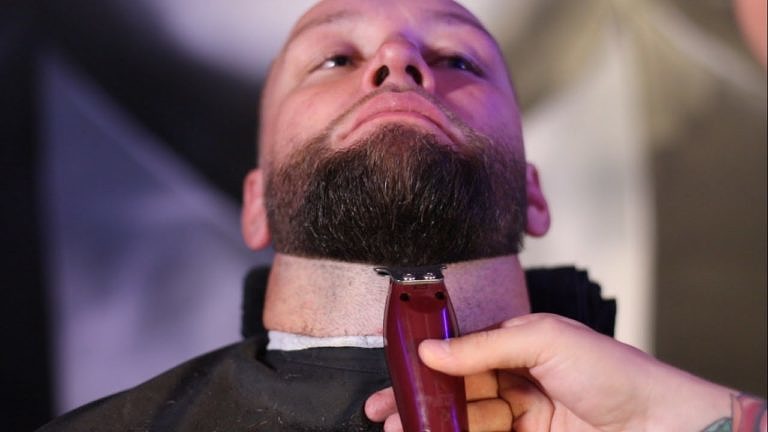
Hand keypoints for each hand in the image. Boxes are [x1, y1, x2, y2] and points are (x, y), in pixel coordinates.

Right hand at [366, 313, 761, 431]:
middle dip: (420, 398)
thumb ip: (483, 346)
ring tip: (400, 427)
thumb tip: (432, 350)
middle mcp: (518, 379)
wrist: (661, 425)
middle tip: (385, 411)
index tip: (399, 370)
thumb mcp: (543, 340)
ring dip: (432, 421)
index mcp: (521, 343)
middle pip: (457, 387)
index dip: (429, 360)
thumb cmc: (614, 372)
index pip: (463, 349)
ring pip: (464, 417)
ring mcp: (522, 415)